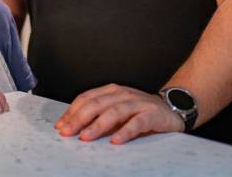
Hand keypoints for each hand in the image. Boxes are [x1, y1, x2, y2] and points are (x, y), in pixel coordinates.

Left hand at [55, 84, 184, 143]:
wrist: (171, 108)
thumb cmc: (139, 111)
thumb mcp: (116, 110)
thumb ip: (99, 115)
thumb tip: (74, 127)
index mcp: (110, 91)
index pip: (86, 99)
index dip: (71, 111)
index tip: (61, 125)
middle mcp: (122, 94)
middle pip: (96, 104)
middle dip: (79, 119)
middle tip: (68, 132)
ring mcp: (137, 103)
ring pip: (114, 112)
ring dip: (97, 125)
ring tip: (85, 137)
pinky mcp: (152, 114)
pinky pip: (137, 123)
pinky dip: (125, 131)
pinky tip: (116, 140)